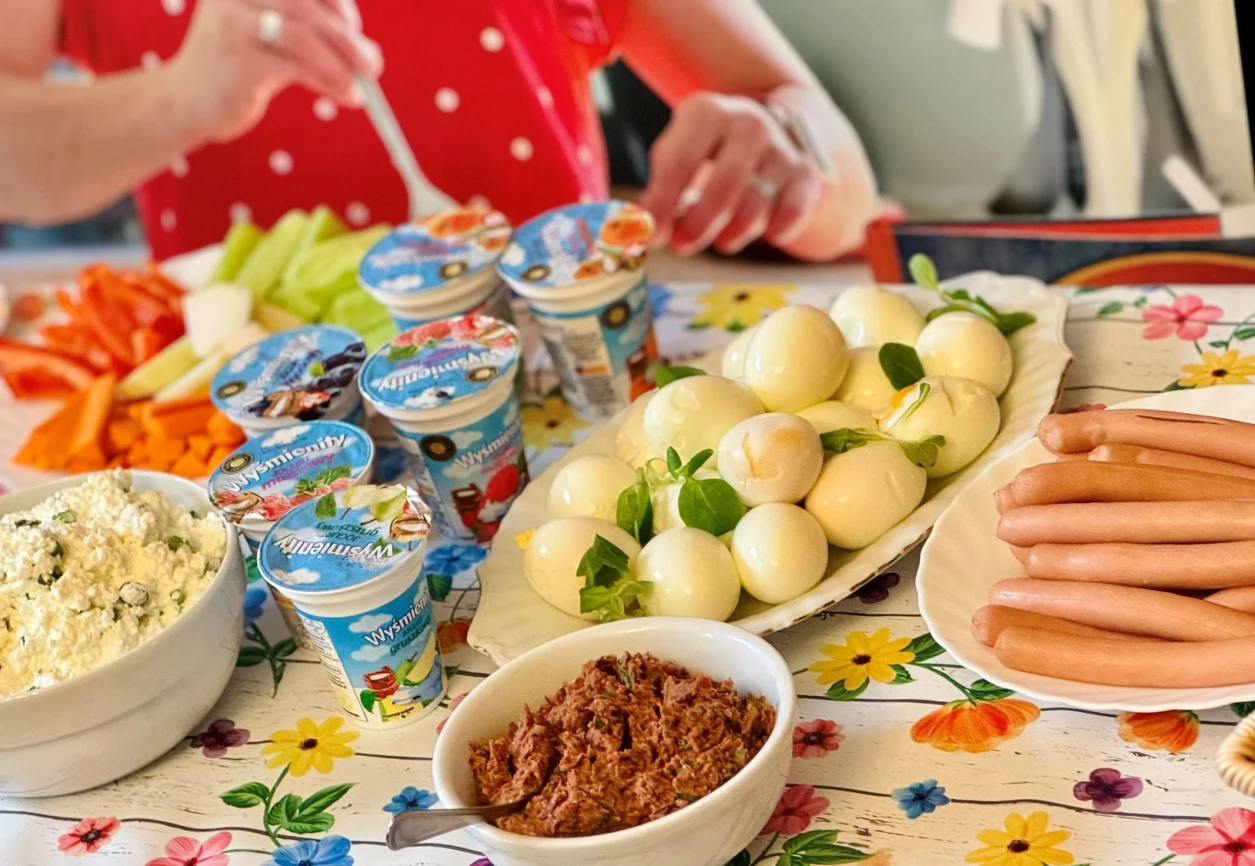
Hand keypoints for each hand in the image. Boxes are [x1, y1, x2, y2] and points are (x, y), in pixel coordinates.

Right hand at [167, 0, 380, 142]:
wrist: (184, 103)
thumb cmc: (234, 68)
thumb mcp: (267, 37)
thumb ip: (305, 30)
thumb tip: (367, 49)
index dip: (335, 2)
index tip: (353, 27)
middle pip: (307, 9)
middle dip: (347, 38)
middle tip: (372, 64)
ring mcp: (234, 25)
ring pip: (305, 36)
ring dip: (343, 62)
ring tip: (362, 85)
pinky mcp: (240, 60)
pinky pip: (298, 68)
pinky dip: (330, 81)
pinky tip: (347, 95)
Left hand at [639, 92, 825, 255]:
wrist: (772, 126)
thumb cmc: (711, 149)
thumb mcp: (678, 155)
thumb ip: (658, 194)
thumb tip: (641, 233)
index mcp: (707, 113)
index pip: (679, 163)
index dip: (662, 205)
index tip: (651, 237)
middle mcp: (748, 124)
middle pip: (722, 187)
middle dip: (699, 225)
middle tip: (681, 246)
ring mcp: (781, 148)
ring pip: (754, 208)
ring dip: (731, 235)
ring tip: (721, 240)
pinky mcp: (806, 173)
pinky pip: (791, 214)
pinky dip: (776, 231)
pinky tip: (766, 231)